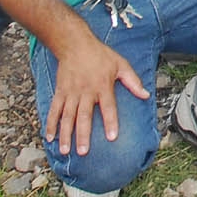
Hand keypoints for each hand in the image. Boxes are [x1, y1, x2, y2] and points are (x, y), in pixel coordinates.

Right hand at [44, 30, 148, 157]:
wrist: (75, 44)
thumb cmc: (101, 55)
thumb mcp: (121, 64)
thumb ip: (133, 81)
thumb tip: (146, 95)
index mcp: (103, 86)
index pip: (108, 107)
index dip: (110, 122)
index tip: (112, 137)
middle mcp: (86, 91)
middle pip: (84, 116)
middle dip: (83, 135)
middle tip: (83, 152)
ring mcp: (71, 93)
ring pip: (67, 117)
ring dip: (65, 134)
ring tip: (65, 151)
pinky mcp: (60, 92)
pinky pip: (54, 110)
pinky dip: (50, 124)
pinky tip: (49, 138)